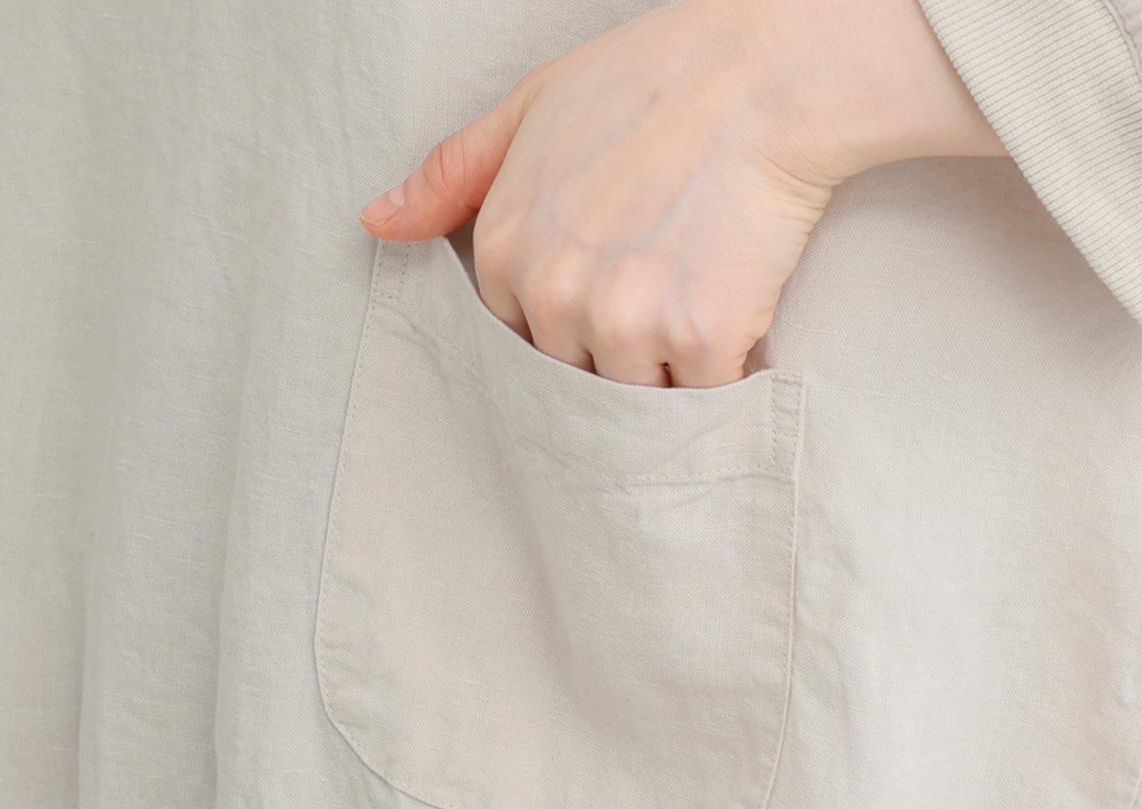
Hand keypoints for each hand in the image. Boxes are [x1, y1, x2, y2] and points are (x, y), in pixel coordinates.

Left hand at [360, 0, 1003, 386]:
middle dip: (616, 354)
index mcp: (505, 255)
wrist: (763, 76)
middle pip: (576, 378)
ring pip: (635, 397)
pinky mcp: (700, 339)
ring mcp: (627, 323)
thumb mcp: (528, 109)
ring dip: (668, 371)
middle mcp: (555, 298)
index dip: (571, 325)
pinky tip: (734, 317)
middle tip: (662, 293)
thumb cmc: (651, 82)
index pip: (523, 342)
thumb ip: (452, 176)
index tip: (609, 292)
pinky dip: (722, 375)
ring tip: (699, 299)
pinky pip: (701, 398)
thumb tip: (378, 223)